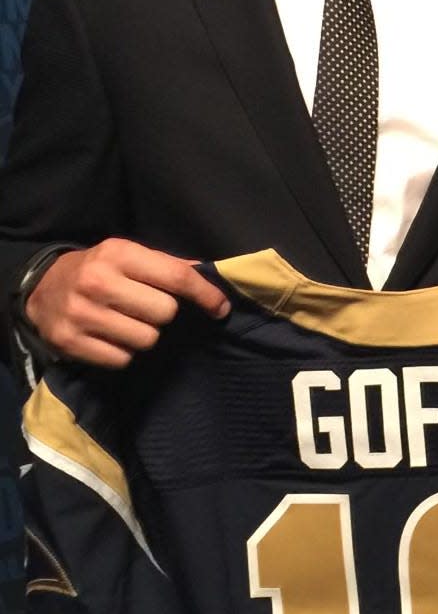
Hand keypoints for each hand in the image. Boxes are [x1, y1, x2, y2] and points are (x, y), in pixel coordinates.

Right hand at [25, 239, 230, 368]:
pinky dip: (123, 353)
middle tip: (146, 309)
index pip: (176, 277)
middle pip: (164, 313)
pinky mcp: (70, 342)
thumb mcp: (129, 256)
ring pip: (146, 340)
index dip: (205, 295)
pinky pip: (122, 360)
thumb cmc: (99, 270)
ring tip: (126, 323)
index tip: (220, 308)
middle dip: (163, 314)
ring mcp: (82, 313)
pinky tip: (110, 337)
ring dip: (144, 335)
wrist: (41, 289)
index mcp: (119, 253)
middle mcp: (98, 281)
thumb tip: (210, 276)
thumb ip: (168, 266)